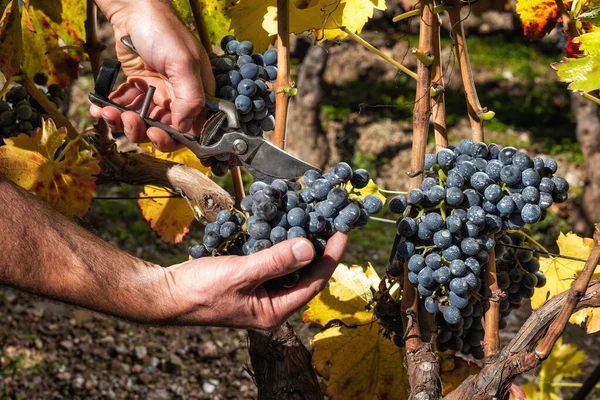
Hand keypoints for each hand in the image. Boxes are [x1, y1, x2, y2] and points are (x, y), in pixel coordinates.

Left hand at [90, 0, 214, 150]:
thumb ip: (190, 97)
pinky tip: (100, 109)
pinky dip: (110, 114)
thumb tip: (185, 129)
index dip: (176, 138)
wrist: (133, 10)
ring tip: (111, 113)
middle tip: (133, 121)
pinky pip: (124, 111)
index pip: (193, 129)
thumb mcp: (182, 63)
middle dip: (146, 132)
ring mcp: (155, 96)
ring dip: (125, 124)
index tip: (158, 132)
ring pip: (142, 125)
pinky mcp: (135, 90)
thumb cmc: (163, 32)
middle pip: (165, 132)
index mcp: (196, 94)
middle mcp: (177, 99)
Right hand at [159, 233, 347, 329]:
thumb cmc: (200, 291)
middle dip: (319, 246)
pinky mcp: (249, 277)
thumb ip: (275, 261)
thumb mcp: (241, 274)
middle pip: (306, 273)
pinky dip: (278, 239)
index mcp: (275, 311)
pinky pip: (271, 257)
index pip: (315, 282)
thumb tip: (310, 248)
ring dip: (298, 239)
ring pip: (289, 263)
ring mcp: (261, 290)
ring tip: (311, 215)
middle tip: (330, 219)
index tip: (342, 230)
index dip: (331, 256)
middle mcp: (272, 302)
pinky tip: (282, 220)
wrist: (166, 293)